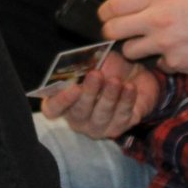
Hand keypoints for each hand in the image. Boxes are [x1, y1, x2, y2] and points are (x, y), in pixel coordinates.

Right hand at [41, 52, 158, 138]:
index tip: (73, 86)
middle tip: (96, 75)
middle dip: (88, 93)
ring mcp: (98, 127)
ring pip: (101, 116)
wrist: (135, 74)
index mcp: (64, 102)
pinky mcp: (119, 127)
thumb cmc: (108, 67)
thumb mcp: (96, 60)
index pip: (53, 108)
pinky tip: (129, 87)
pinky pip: (122, 116)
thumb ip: (86, 63)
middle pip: (78, 113)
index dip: (61, 100)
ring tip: (115, 80)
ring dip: (108, 96)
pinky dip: (126, 100)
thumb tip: (84, 63)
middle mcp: (78, 119)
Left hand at [99, 0, 187, 73]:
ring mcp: (164, 44)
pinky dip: (163, 60)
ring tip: (145, 42)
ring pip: (130, 51)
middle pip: (113, 31)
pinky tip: (173, 51)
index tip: (106, 13)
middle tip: (119, 29)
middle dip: (111, 30)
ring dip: (134, 47)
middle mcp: (156, 19)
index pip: (114, 4)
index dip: (104, 11)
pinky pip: (158, 65)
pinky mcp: (175, 63)